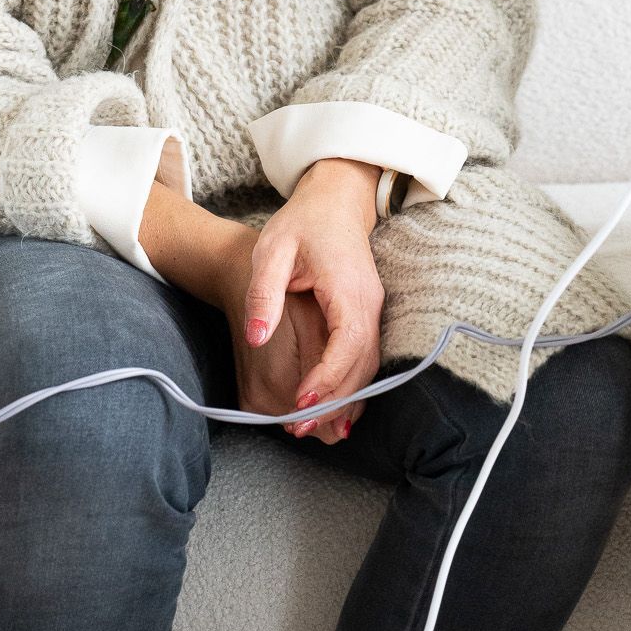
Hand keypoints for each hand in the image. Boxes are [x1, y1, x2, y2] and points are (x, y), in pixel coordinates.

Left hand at [241, 158, 386, 440]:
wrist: (335, 201)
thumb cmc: (303, 223)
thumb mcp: (273, 251)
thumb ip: (264, 293)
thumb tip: (257, 338)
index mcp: (348, 287)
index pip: (348, 341)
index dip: (328, 377)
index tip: (300, 401)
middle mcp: (370, 302)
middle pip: (363, 364)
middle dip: (334, 401)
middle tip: (297, 428)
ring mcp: (373, 309)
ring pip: (368, 366)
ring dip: (344, 399)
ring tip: (309, 426)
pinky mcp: (367, 315)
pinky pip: (365, 358)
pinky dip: (351, 386)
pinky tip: (331, 408)